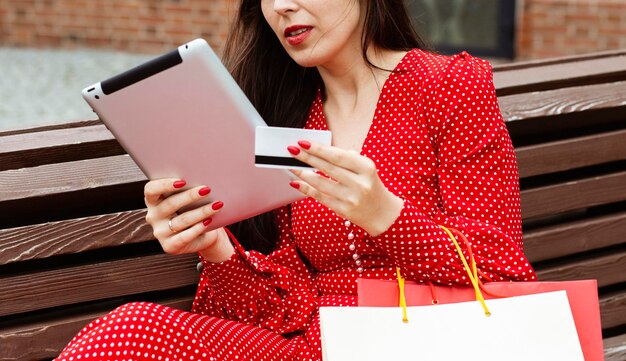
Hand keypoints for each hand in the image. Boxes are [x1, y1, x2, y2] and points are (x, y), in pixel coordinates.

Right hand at [144, 178, 233, 262]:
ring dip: (201, 211)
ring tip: (217, 204)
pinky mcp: (169, 246)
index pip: (151, 190)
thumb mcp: (188, 199)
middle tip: (206, 189)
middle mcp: (153, 216)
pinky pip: (185, 236)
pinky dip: (198, 228)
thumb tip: (203, 176)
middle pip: (169, 204)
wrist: (202, 235)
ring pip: (181, 220)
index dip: (164, 184)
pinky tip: (209, 221)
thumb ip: (187, 188)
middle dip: (190, 196)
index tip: (183, 181)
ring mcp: (160, 233)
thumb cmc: (193, 210)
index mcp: (153, 201)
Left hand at [287, 141, 402, 235]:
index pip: (338, 156)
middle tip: (292, 150)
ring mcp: (351, 198)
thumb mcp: (365, 168)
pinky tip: (296, 182)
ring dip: (303, 173)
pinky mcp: (344, 210)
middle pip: (328, 167)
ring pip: (321, 183)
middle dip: (307, 157)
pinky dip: (306, 189)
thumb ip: (347, 158)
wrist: (382, 213)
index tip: (303, 142)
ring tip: (292, 166)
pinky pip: (320, 197)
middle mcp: (360, 183)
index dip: (319, 149)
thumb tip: (319, 151)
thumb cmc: (370, 185)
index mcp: (366, 168)